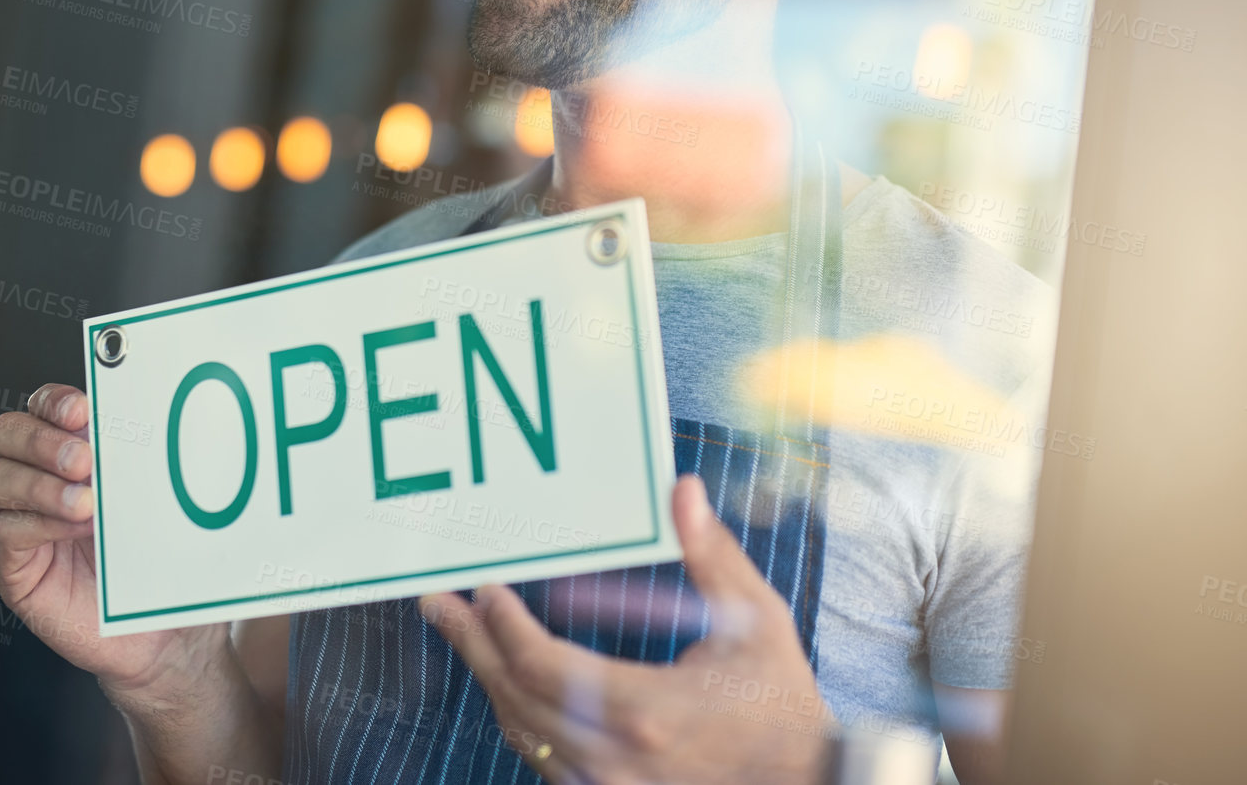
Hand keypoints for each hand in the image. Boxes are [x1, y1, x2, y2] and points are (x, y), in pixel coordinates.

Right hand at [0, 383, 216, 695]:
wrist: (164, 634)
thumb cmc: (160, 563)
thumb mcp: (155, 502)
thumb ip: (140, 463)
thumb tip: (144, 422)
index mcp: (71, 454)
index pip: (42, 408)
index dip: (54, 402)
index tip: (83, 410)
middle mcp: (38, 481)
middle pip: (6, 434)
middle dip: (41, 438)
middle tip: (83, 458)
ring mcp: (23, 522)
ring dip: (41, 482)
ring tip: (86, 500)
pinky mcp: (17, 566)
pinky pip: (8, 532)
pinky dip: (43, 522)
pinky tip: (77, 527)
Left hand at [419, 475, 835, 784]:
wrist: (808, 783)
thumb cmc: (783, 703)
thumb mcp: (756, 621)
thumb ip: (712, 556)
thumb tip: (682, 492)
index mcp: (645, 709)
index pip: (541, 665)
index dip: (503, 626)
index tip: (484, 587)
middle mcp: (615, 757)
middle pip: (515, 697)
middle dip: (472, 644)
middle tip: (438, 602)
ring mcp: (610, 784)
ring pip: (522, 732)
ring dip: (488, 677)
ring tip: (461, 630)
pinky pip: (543, 756)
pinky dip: (518, 713)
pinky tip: (506, 678)